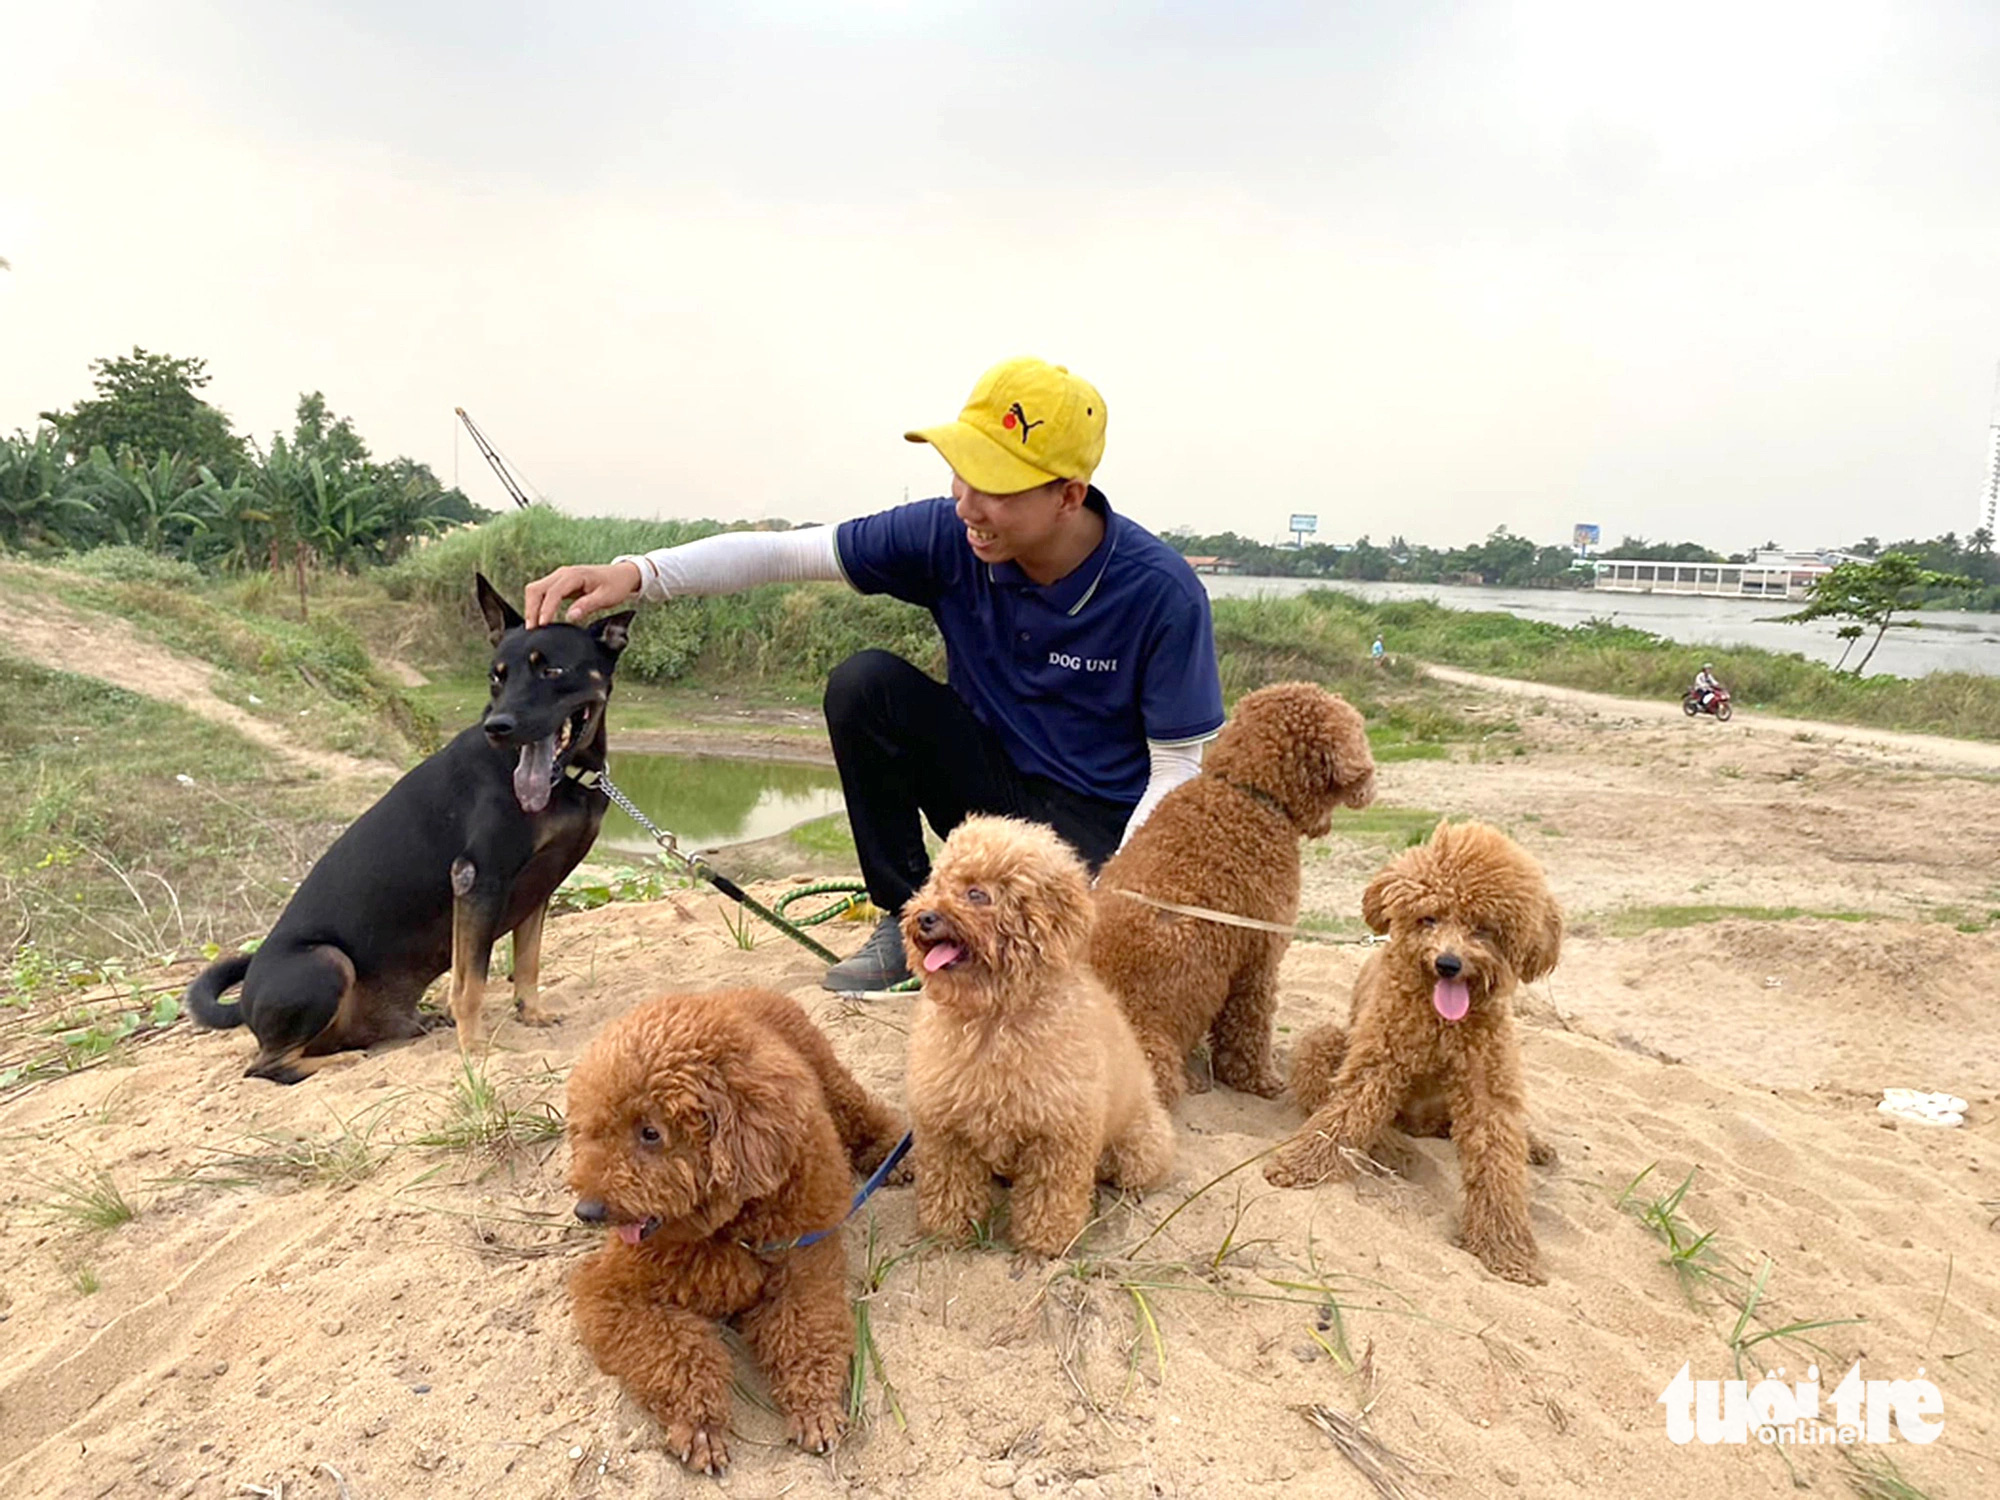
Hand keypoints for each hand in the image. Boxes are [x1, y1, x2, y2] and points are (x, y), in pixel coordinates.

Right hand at [523, 561, 641, 626]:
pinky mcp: (559, 583)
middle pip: (536, 589)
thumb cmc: (615, 585)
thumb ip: (587, 606)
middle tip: (532, 629)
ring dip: (531, 607)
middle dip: (531, 609)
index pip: (553, 592)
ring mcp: (559, 577)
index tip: (542, 625)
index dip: (546, 609)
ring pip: (535, 590)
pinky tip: (538, 618)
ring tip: (533, 627)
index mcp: (574, 575)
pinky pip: (541, 592)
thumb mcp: (606, 597)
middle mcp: (563, 573)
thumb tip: (571, 616)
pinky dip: (536, 605)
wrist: (621, 575)